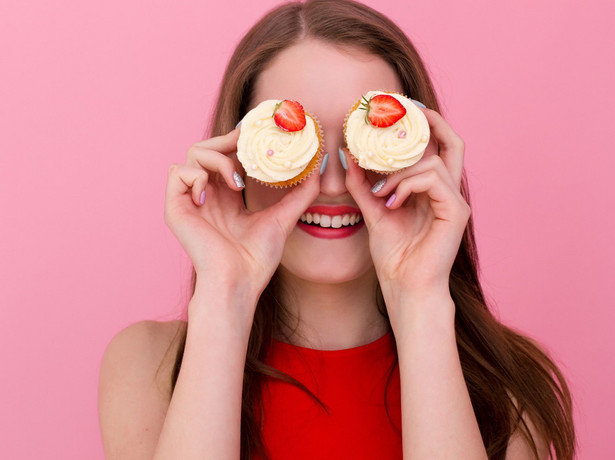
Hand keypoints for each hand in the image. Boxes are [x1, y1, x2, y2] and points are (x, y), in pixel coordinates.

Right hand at [164, 128, 319, 309]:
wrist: (238, 282)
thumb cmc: (256, 259)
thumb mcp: (284, 218)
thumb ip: (300, 194)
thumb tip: (319, 168)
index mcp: (226, 195)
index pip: (228, 155)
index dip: (240, 140)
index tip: (259, 131)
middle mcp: (207, 194)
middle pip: (209, 147)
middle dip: (228, 139)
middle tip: (248, 143)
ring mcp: (190, 200)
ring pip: (193, 153)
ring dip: (218, 159)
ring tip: (237, 182)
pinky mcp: (176, 208)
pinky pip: (177, 172)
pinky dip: (196, 175)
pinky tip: (211, 194)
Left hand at [344, 108, 469, 305]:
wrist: (404, 286)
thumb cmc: (394, 254)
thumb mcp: (373, 211)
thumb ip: (363, 184)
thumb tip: (346, 155)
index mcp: (432, 188)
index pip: (435, 146)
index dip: (423, 124)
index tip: (400, 111)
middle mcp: (448, 190)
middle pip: (452, 141)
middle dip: (431, 122)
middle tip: (406, 112)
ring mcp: (455, 200)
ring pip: (432, 162)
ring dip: (400, 171)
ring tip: (380, 191)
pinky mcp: (456, 212)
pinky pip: (433, 180)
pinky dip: (407, 185)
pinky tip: (391, 202)